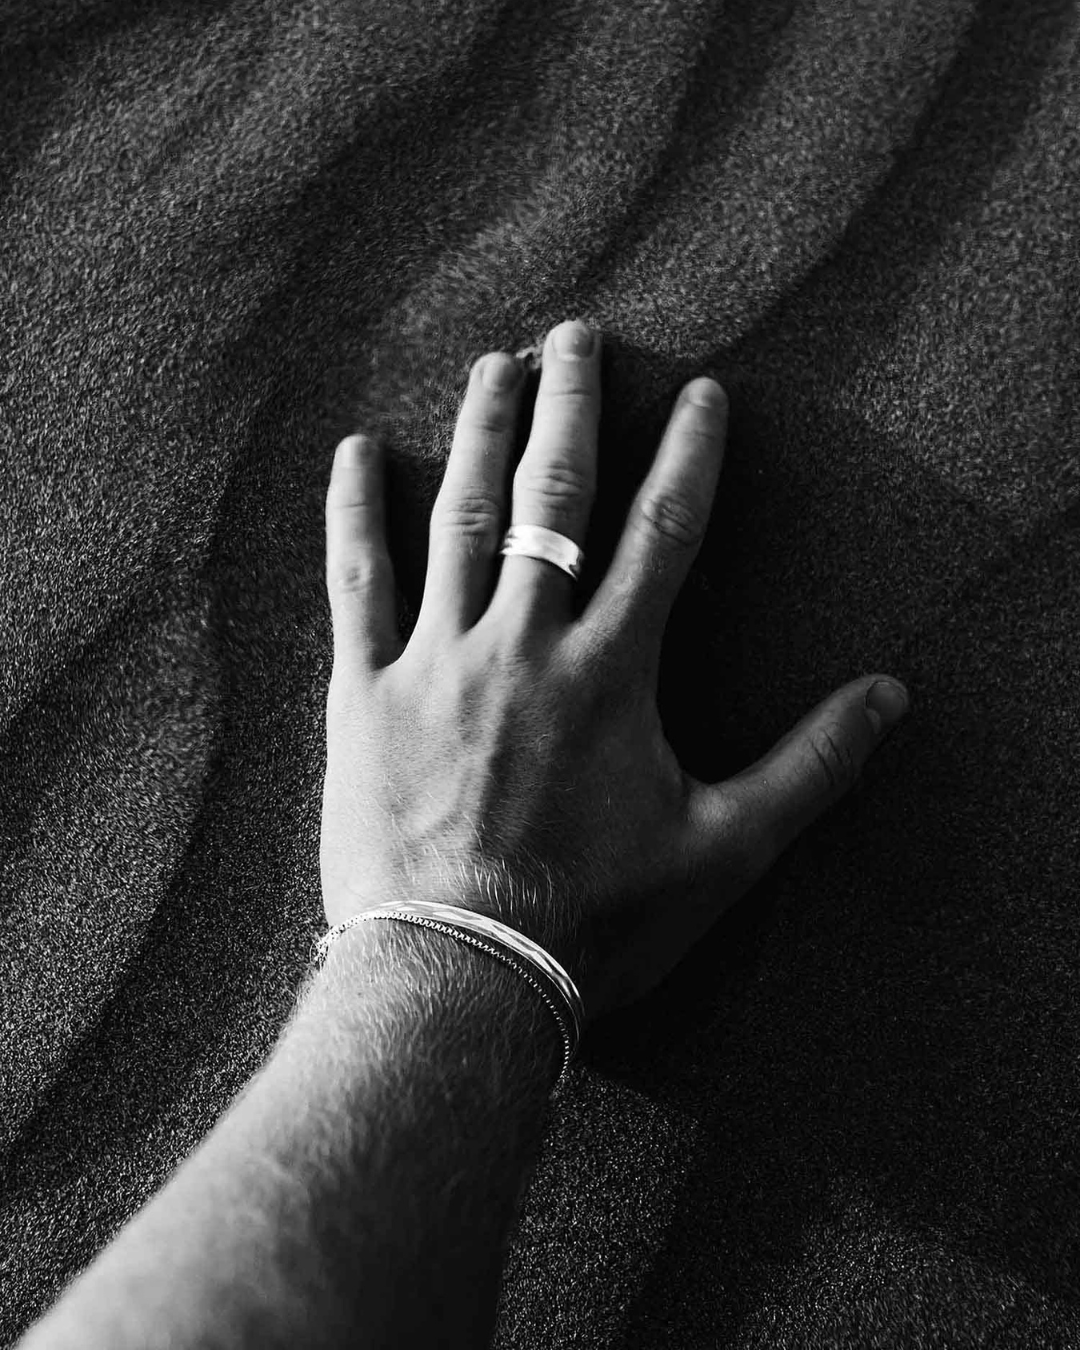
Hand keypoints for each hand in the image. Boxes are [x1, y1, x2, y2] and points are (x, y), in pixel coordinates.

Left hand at [321, 318, 909, 1026]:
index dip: (687, 455)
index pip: (664, 533)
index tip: (700, 392)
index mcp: (613, 671)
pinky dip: (352, 513)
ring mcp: (437, 658)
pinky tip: (352, 452)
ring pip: (458, 516)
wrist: (462, 975)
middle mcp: (525, 642)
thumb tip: (892, 697)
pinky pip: (356, 582)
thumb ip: (810, 767)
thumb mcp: (724, 850)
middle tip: (573, 333)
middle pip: (553, 499)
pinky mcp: (366, 692)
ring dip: (478, 433)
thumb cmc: (595, 919)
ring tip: (493, 366)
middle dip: (569, 407)